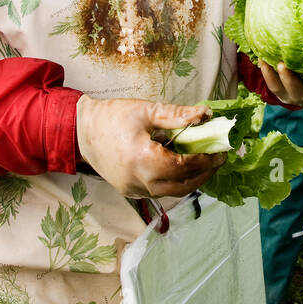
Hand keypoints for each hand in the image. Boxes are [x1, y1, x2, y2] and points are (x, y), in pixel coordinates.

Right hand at [74, 96, 225, 198]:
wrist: (81, 131)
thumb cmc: (112, 117)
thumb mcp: (147, 110)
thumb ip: (178, 115)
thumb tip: (206, 114)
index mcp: (142, 159)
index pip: (184, 167)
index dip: (206, 161)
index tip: (221, 152)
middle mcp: (138, 181)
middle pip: (182, 186)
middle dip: (204, 174)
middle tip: (218, 159)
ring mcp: (133, 190)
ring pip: (172, 193)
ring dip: (191, 180)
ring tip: (204, 163)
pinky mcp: (130, 192)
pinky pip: (159, 192)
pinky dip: (175, 182)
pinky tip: (183, 167)